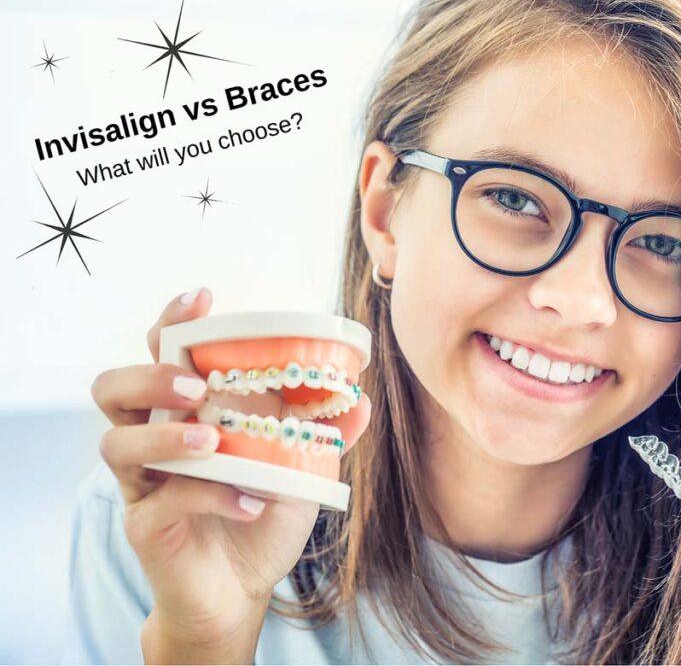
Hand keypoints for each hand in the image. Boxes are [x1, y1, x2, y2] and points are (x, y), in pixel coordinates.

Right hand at [90, 288, 370, 657]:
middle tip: (196, 387)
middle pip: (113, 388)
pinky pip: (163, 500)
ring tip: (212, 442)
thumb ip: (324, 431)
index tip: (203, 298)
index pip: (161, 352)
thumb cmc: (261, 513)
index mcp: (187, 410)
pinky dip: (210, 496)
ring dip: (165, 435)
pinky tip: (250, 502)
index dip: (173, 320)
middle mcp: (154, 437)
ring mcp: (144, 482)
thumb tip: (361, 400)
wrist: (241, 588)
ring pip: (116, 442)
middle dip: (150, 376)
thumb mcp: (300, 468)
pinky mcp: (145, 525)